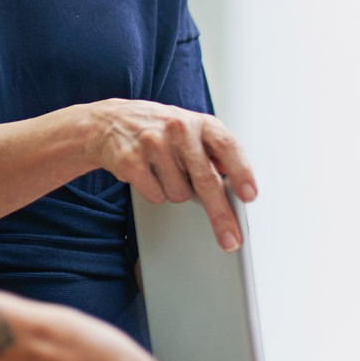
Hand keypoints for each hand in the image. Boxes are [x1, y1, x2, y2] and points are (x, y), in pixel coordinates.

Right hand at [81, 98, 257, 250]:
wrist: (110, 121)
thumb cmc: (162, 131)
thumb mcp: (194, 131)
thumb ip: (216, 152)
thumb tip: (236, 181)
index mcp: (201, 123)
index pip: (228, 147)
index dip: (242, 172)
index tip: (249, 196)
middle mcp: (179, 129)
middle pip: (206, 180)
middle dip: (221, 215)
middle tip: (231, 239)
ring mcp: (153, 143)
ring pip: (180, 194)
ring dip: (177, 192)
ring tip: (166, 171)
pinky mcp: (130, 159)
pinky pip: (156, 196)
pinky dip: (156, 193)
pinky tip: (149, 174)